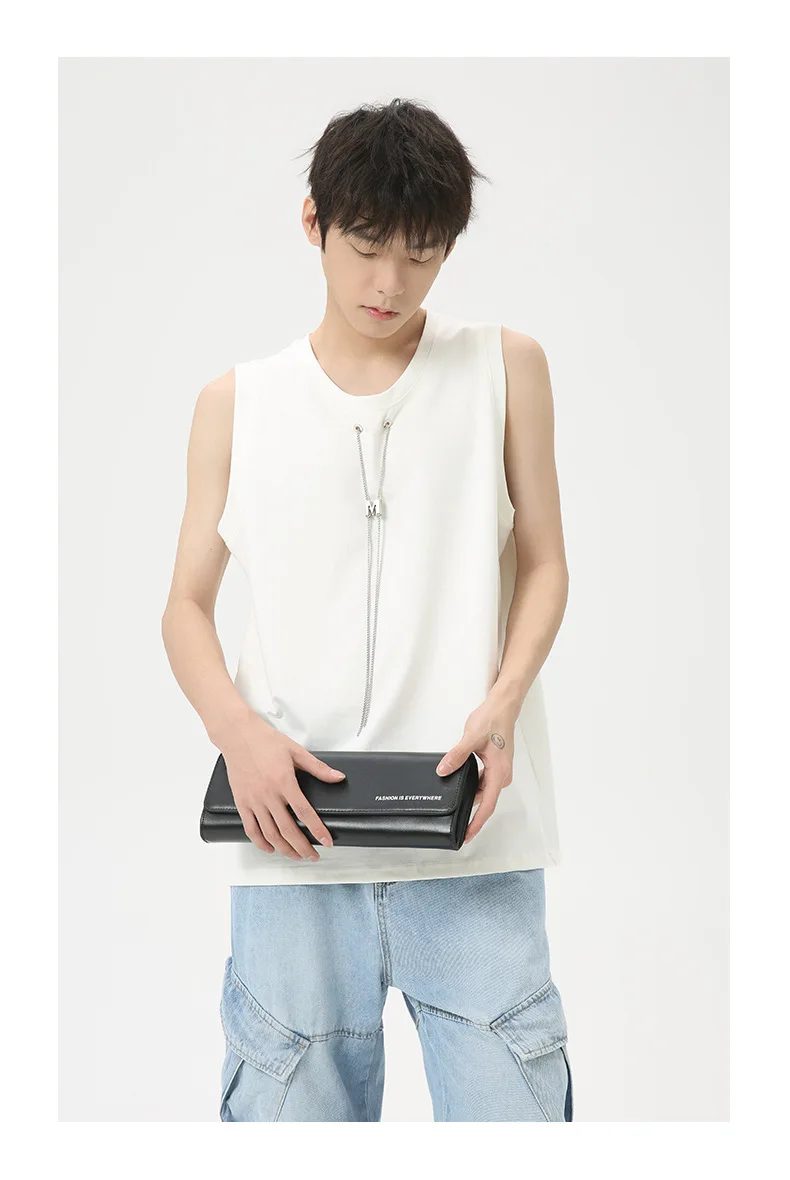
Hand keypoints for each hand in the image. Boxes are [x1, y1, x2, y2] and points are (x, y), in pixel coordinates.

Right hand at [220, 713, 345, 859]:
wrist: (238, 735)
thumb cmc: (265, 741)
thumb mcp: (296, 751)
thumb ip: (318, 768)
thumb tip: (338, 777)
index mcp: (284, 782)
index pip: (305, 813)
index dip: (317, 830)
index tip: (327, 841)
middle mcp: (268, 795)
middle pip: (288, 830)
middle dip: (303, 847)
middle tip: (313, 855)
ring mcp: (253, 801)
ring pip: (270, 834)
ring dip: (284, 849)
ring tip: (296, 855)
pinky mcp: (241, 802)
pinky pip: (250, 829)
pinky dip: (260, 843)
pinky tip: (270, 848)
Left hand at [435, 694, 517, 843]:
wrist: (502, 707)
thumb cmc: (492, 720)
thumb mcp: (471, 738)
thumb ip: (457, 756)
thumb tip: (443, 770)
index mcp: (499, 772)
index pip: (488, 805)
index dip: (477, 822)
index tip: (467, 835)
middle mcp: (502, 775)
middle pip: (486, 801)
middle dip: (472, 814)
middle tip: (457, 826)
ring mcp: (499, 770)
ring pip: (484, 791)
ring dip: (471, 800)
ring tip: (457, 810)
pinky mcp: (495, 765)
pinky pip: (483, 782)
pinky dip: (473, 788)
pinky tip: (461, 787)